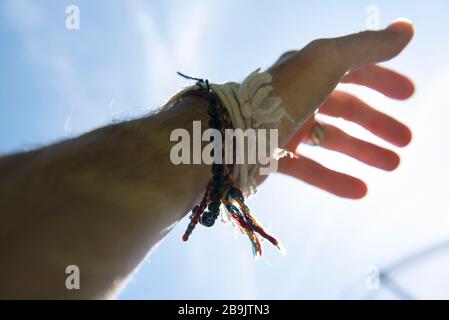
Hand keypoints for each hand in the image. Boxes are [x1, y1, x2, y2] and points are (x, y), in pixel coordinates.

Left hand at [268, 20, 413, 198]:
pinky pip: (310, 169)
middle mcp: (296, 97)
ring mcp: (284, 128)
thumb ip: (365, 47)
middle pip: (344, 109)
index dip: (381, 79)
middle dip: (377, 123)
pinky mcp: (273, 158)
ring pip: (330, 140)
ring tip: (392, 165)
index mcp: (307, 70)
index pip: (351, 70)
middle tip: (406, 140)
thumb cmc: (280, 96)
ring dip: (362, 152)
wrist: (229, 137)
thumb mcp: (326, 61)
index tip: (409, 95)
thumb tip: (405, 31)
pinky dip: (335, 179)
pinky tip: (361, 190)